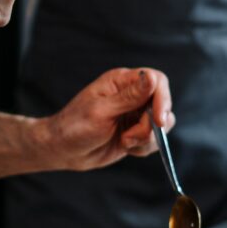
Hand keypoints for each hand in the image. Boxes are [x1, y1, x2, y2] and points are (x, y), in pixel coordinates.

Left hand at [42, 67, 173, 170]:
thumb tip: (152, 77)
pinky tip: (125, 148)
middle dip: (152, 126)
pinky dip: (144, 147)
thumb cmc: (75, 127)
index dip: (163, 99)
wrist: (64, 150)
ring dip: (147, 138)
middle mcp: (132, 95)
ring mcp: (135, 114)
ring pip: (162, 124)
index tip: (158, 120)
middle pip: (162, 104)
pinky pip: (154, 139)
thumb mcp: (102, 111)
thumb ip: (129, 97)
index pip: (157, 80)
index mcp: (121, 81)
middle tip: (131, 138)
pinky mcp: (136, 131)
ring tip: (124, 142)